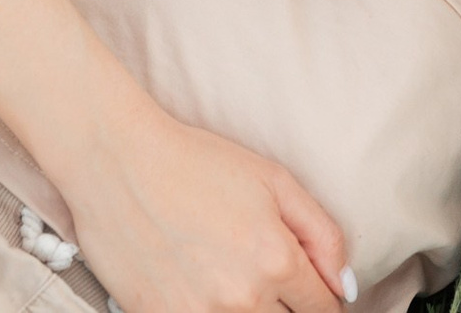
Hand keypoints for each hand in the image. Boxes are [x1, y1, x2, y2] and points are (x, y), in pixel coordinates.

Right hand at [66, 108, 350, 311]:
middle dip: (285, 305)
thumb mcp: (274, 181)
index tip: (306, 288)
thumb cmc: (196, 163)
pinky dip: (206, 311)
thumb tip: (344, 286)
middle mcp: (241, 299)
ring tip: (227, 277)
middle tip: (262, 276)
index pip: (322, 309)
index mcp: (276, 261)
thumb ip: (322, 234)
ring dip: (247, 310)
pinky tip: (196, 285)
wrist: (117, 162)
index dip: (320, 298)